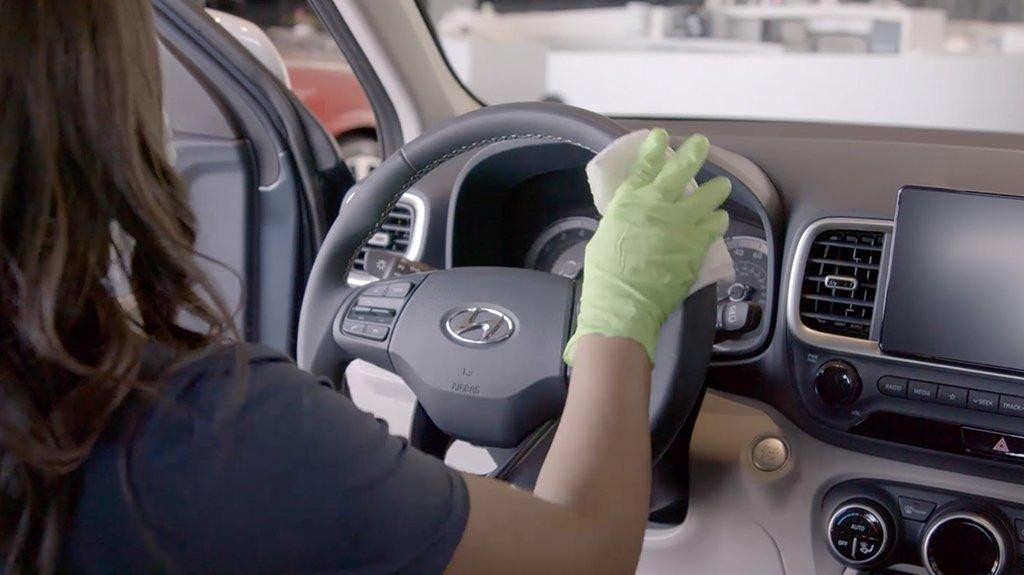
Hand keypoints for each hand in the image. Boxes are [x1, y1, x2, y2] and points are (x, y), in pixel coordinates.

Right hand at [564, 130, 730, 364]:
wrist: (623, 303)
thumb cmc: (605, 275)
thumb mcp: (605, 236)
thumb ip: (624, 220)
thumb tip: (633, 217)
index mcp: (629, 202)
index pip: (643, 166)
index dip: (654, 148)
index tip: (661, 136)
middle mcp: (657, 206)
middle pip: (680, 170)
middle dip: (693, 153)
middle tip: (702, 144)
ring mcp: (680, 223)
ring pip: (707, 195)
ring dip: (715, 189)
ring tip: (721, 186)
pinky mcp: (696, 244)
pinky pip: (715, 224)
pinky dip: (718, 220)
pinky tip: (719, 218)